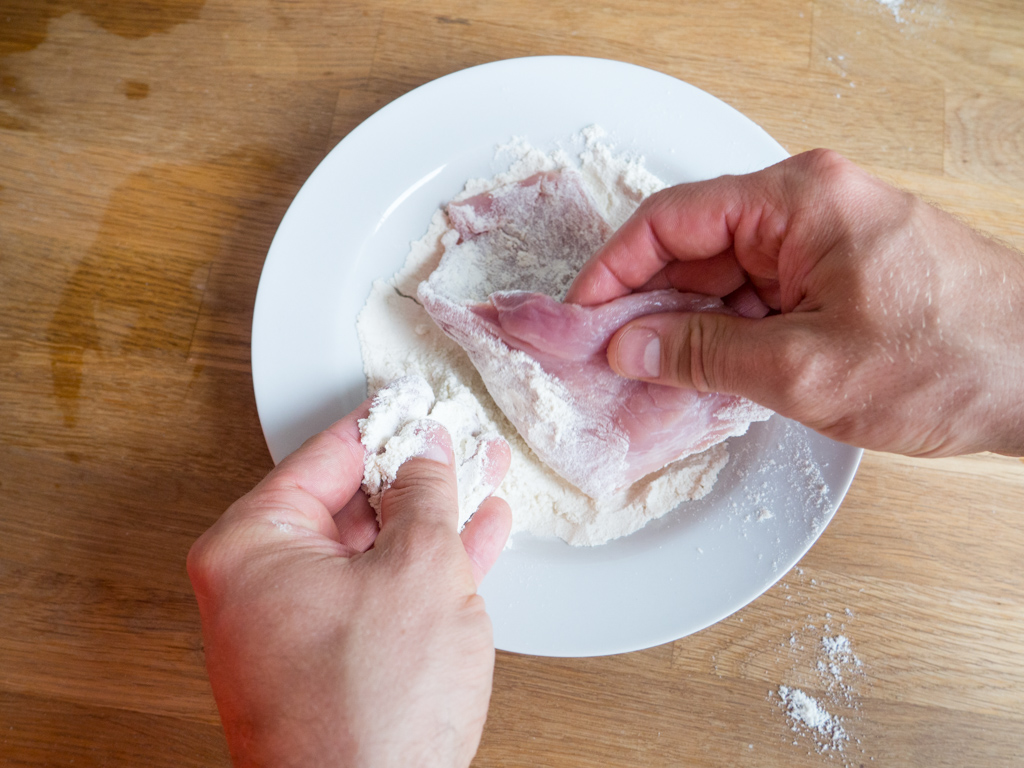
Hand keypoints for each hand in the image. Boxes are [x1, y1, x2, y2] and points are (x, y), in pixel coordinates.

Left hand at [187, 405, 511, 767]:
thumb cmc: (366, 715)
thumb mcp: (419, 569)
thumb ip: (426, 494)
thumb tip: (428, 455)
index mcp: (251, 548)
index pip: (325, 456)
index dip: (386, 424)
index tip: (419, 404)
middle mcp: (259, 586)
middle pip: (351, 501)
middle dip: (417, 471)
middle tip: (459, 441)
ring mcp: (294, 629)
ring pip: (375, 547)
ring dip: (433, 514)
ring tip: (481, 478)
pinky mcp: (331, 662)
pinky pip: (383, 591)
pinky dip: (428, 564)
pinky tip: (474, 534)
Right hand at [566, 149, 1023, 456]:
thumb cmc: (950, 357)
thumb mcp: (804, 369)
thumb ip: (703, 355)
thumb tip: (630, 348)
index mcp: (796, 201)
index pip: (672, 219)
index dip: (614, 268)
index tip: (582, 314)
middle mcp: (808, 207)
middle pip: (696, 247)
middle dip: (648, 304)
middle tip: (608, 357)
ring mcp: (826, 240)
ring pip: (727, 277)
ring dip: (689, 325)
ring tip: (651, 377)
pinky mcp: (841, 274)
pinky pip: (762, 296)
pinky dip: (730, 334)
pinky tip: (705, 373)